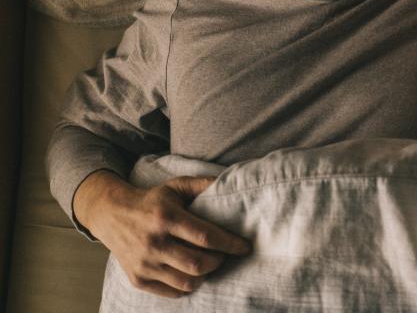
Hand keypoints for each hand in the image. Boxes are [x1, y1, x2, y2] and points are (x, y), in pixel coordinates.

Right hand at [74, 170, 251, 297]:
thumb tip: (229, 183)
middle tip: (223, 254)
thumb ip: (202, 184)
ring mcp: (144, 264)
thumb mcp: (175, 186)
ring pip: (187, 281)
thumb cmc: (151, 201)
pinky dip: (188, 285)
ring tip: (208, 263)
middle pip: (198, 263)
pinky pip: (172, 291)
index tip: (245, 246)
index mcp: (166, 218)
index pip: (206, 237)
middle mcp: (154, 243)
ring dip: (205, 275)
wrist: (111, 215)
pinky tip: (191, 273)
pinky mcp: (138, 279)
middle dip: (219, 261)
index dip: (230, 244)